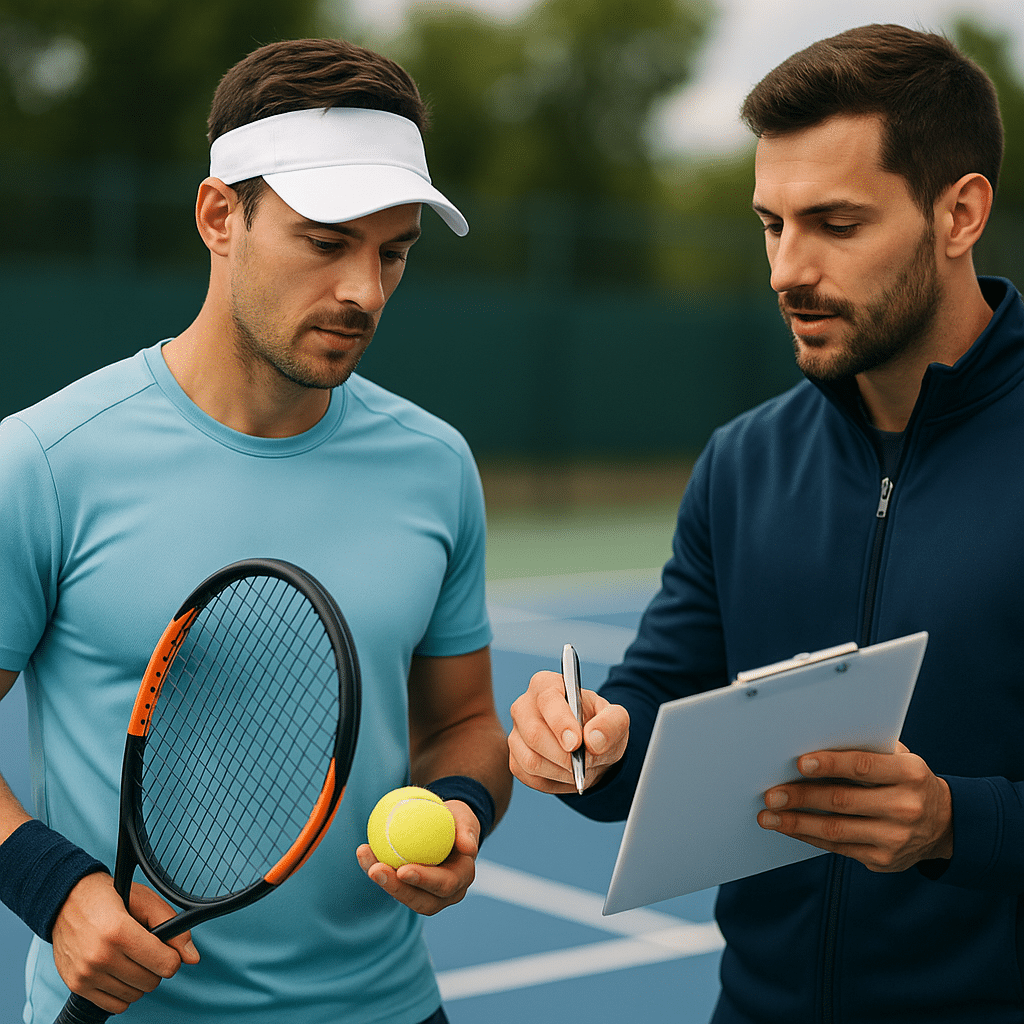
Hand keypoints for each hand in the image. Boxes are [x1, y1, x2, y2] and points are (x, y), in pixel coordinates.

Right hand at [51, 873, 199, 1013]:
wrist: (68, 900)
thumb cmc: (112, 897)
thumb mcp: (147, 901)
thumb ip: (174, 929)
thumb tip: (192, 958)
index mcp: (120, 931)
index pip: (165, 964)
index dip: (172, 956)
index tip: (165, 948)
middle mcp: (100, 956)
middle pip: (151, 982)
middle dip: (155, 967)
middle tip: (145, 949)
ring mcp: (86, 973)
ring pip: (134, 995)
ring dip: (138, 980)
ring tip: (129, 957)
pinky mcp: (76, 985)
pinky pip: (114, 1005)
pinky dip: (123, 992)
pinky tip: (119, 971)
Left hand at [356, 800, 479, 915]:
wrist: (447, 825)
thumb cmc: (457, 820)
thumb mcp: (465, 818)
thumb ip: (467, 829)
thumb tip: (468, 848)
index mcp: (462, 878)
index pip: (444, 884)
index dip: (423, 880)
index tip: (403, 869)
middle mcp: (446, 893)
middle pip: (421, 900)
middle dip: (396, 889)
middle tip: (376, 870)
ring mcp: (427, 893)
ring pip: (404, 894)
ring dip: (382, 880)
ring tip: (365, 857)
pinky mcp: (410, 887)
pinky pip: (393, 882)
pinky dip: (377, 867)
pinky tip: (363, 851)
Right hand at [508, 670, 628, 793]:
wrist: (590, 748)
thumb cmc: (598, 726)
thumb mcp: (616, 719)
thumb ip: (611, 723)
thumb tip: (593, 740)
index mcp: (546, 685)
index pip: (547, 701)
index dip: (561, 723)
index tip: (576, 744)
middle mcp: (524, 706)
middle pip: (534, 734)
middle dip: (563, 755)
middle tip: (584, 763)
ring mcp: (516, 734)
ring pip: (531, 760)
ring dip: (561, 772)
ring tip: (579, 769)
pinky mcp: (515, 759)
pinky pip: (530, 778)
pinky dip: (554, 782)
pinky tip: (567, 774)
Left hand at [757, 743, 953, 871]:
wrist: (945, 824)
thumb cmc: (907, 781)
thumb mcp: (900, 759)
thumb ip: (867, 750)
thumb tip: (816, 740)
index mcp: (909, 773)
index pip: (863, 767)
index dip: (830, 764)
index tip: (800, 763)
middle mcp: (905, 807)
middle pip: (843, 801)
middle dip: (801, 797)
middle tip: (771, 794)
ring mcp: (895, 838)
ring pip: (836, 830)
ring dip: (796, 822)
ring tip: (768, 816)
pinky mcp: (883, 860)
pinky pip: (837, 848)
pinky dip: (809, 836)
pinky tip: (789, 828)